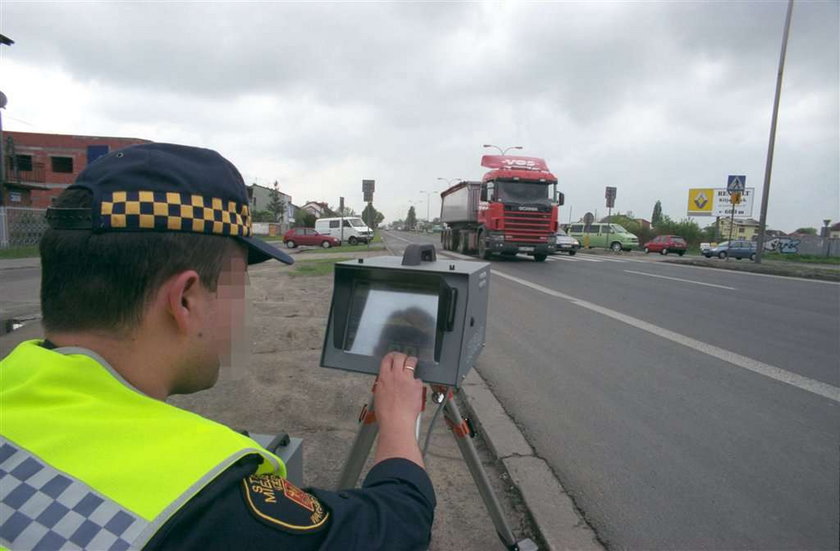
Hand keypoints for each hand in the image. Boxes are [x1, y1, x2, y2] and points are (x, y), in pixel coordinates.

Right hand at [373, 352, 424, 467]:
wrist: (396, 421)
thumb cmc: (386, 414)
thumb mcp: (379, 395)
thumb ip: (384, 384)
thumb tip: (386, 381)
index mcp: (384, 377)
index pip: (387, 359)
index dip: (391, 356)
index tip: (394, 357)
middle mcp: (395, 375)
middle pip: (400, 357)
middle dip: (403, 356)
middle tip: (405, 359)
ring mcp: (407, 379)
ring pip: (411, 362)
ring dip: (412, 362)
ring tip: (413, 364)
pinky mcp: (417, 385)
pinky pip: (418, 379)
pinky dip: (417, 382)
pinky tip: (415, 389)